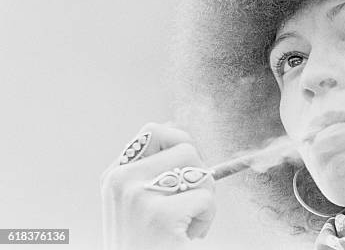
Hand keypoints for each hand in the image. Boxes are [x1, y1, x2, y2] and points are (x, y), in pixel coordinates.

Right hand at [101, 123, 215, 249]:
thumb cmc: (145, 243)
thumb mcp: (137, 203)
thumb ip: (151, 169)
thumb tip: (176, 131)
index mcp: (114, 175)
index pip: (154, 130)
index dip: (179, 141)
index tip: (184, 168)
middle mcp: (121, 181)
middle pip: (186, 148)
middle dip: (198, 175)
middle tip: (187, 204)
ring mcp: (138, 196)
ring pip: (200, 171)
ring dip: (203, 199)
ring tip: (184, 224)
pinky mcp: (159, 215)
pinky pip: (206, 199)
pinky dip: (206, 219)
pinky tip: (186, 237)